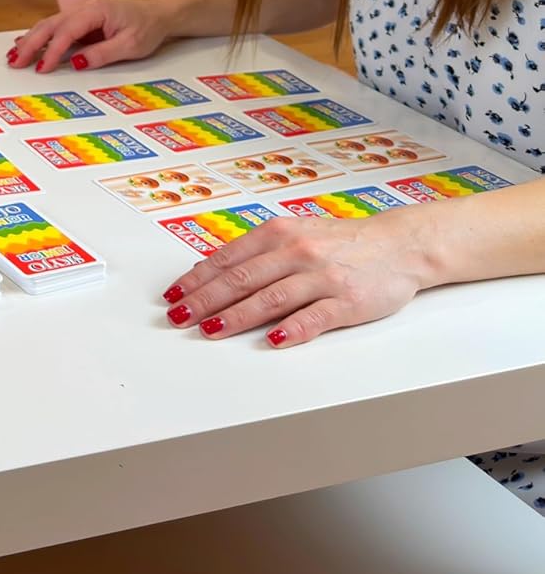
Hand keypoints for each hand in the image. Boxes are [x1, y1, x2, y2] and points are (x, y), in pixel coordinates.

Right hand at [9, 0, 170, 73]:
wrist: (157, 16)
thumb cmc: (147, 28)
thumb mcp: (130, 46)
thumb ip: (102, 53)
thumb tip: (76, 62)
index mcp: (96, 11)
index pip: (67, 31)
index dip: (52, 50)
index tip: (42, 68)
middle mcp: (84, 7)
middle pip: (50, 24)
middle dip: (31, 43)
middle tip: (15, 62)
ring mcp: (80, 12)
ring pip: (49, 24)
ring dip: (31, 39)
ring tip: (14, 55)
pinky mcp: (80, 20)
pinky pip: (55, 27)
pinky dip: (39, 36)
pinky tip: (25, 42)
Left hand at [161, 209, 436, 346]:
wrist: (399, 244)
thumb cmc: (342, 241)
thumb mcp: (296, 233)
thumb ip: (259, 251)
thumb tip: (212, 270)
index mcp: (279, 232)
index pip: (228, 258)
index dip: (198, 278)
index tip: (173, 294)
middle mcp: (296, 251)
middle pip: (241, 279)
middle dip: (205, 299)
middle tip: (178, 316)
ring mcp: (321, 276)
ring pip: (270, 298)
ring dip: (236, 317)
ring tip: (209, 331)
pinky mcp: (347, 301)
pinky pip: (314, 317)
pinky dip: (290, 329)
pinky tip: (271, 341)